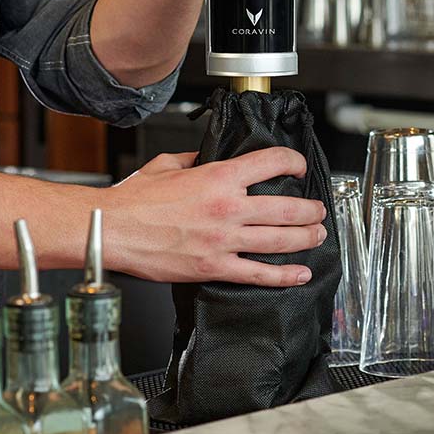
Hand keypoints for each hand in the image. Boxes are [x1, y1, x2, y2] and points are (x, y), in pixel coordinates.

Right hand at [104, 148, 326, 286]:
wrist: (113, 228)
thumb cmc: (136, 199)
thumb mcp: (169, 164)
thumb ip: (197, 159)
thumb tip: (210, 157)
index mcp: (218, 177)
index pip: (271, 162)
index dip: (293, 162)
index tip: (298, 166)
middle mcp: (227, 207)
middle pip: (286, 207)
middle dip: (311, 208)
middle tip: (319, 209)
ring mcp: (223, 240)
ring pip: (280, 240)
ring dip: (306, 237)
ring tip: (317, 234)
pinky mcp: (214, 267)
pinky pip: (258, 274)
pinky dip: (284, 276)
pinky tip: (299, 273)